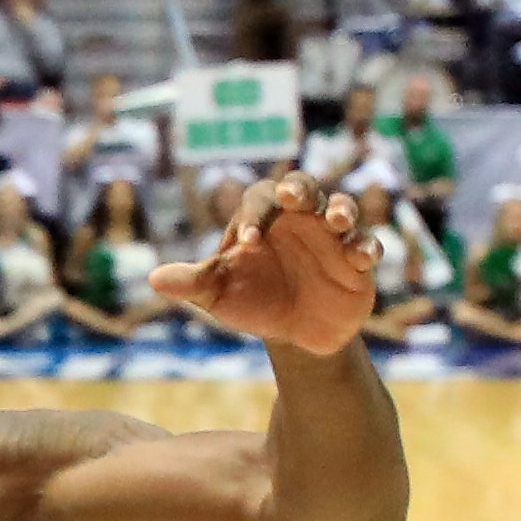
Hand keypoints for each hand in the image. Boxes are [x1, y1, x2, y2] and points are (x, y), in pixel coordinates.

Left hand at [156, 170, 381, 356]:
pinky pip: (367, 245)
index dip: (253, 217)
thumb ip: (193, 283)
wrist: (294, 332)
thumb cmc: (252, 301)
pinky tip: (361, 258)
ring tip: (336, 221)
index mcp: (266, 218)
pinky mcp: (358, 261)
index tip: (245, 245)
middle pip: (305, 188)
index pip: (260, 201)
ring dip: (341, 210)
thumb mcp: (218, 296)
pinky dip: (366, 247)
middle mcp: (301, 218)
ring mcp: (333, 236)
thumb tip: (154, 280)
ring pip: (343, 208)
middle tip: (293, 197)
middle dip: (301, 190)